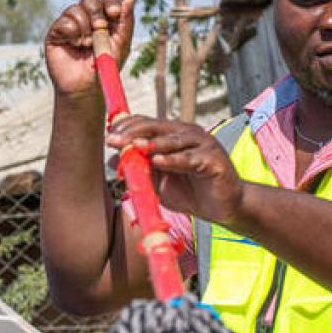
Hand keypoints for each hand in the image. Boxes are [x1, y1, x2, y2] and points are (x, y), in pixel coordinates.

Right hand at [44, 0, 134, 96]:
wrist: (85, 88)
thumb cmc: (104, 69)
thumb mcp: (120, 45)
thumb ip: (125, 22)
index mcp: (104, 20)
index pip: (107, 0)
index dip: (110, 2)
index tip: (114, 13)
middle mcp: (86, 19)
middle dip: (96, 12)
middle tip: (99, 28)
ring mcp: (70, 25)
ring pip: (75, 9)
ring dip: (84, 26)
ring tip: (85, 44)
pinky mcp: (56, 32)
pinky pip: (63, 21)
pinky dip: (71, 31)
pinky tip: (73, 44)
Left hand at [106, 116, 244, 225]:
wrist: (222, 209)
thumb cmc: (189, 192)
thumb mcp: (157, 181)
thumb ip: (138, 169)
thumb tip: (110, 161)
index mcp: (173, 135)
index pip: (146, 124)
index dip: (127, 127)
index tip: (108, 136)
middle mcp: (187, 134)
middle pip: (157, 127)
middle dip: (133, 133)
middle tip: (114, 140)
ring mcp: (203, 144)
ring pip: (174, 140)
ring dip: (152, 143)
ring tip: (134, 146)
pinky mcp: (214, 160)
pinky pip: (191, 159)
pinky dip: (174, 159)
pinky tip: (158, 161)